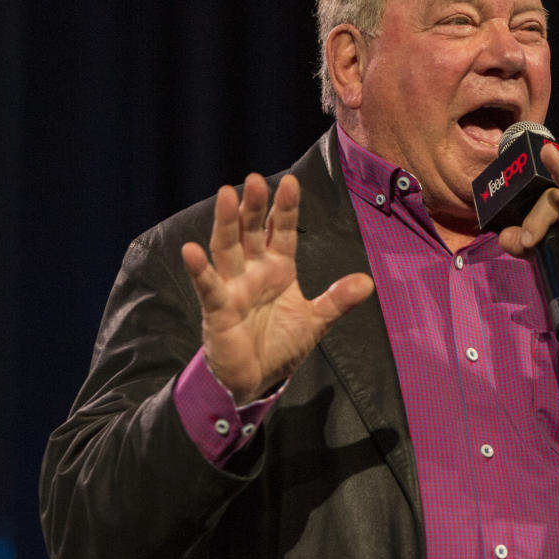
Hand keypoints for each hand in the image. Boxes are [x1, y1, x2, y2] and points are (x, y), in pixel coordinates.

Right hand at [181, 173, 373, 404]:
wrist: (258, 379)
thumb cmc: (281, 344)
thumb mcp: (316, 320)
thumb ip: (338, 300)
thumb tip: (368, 281)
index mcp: (278, 268)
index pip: (282, 231)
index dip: (285, 209)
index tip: (291, 182)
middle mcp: (253, 271)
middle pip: (252, 232)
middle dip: (254, 207)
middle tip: (256, 179)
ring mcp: (233, 288)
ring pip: (228, 249)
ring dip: (226, 223)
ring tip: (226, 195)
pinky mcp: (218, 310)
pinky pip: (209, 287)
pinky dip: (200, 270)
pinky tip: (191, 250)